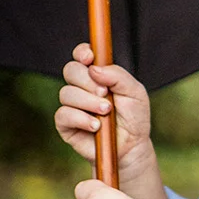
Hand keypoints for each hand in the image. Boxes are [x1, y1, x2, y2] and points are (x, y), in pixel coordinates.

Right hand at [56, 43, 154, 190]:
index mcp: (97, 75)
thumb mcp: (135, 93)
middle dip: (87, 81)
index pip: (82, 55)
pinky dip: (80, 118)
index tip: (89, 57)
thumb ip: (118, 76)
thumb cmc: (134, 118)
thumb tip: (94, 68)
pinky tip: (96, 126)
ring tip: (106, 112)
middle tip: (105, 93)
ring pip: (66, 93)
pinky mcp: (66, 124)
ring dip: (88, 102)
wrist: (131, 146)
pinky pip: (63, 114)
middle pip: (70, 70)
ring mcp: (72, 105)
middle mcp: (82, 87)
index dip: (82, 52)